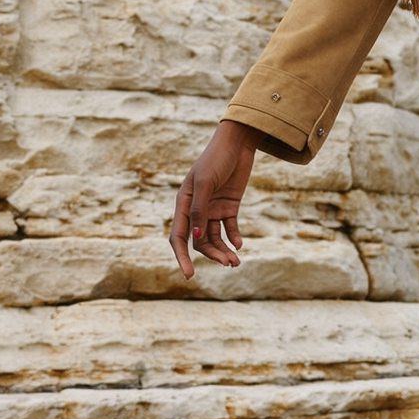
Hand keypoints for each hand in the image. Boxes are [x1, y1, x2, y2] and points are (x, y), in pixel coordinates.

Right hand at [169, 121, 261, 276]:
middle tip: (229, 264)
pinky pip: (230, 229)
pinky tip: (240, 244)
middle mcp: (196, 209)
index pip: (179, 237)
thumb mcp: (205, 183)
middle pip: (200, 241)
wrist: (237, 143)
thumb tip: (198, 238)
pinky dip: (234, 238)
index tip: (189, 275)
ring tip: (237, 261)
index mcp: (183, 204)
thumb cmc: (216, 158)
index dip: (182, 257)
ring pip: (215, 238)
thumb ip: (199, 209)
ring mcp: (213, 209)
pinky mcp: (229, 207)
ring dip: (225, 250)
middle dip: (213, 255)